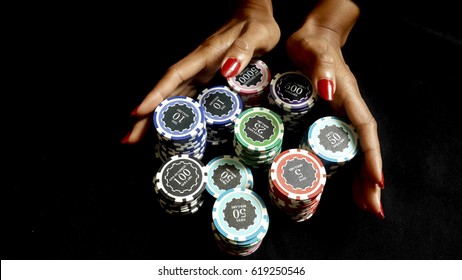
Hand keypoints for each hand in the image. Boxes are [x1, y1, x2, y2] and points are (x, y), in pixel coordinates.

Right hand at [122, 0, 279, 143]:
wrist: (254, 15)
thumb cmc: (256, 25)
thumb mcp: (256, 35)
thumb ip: (243, 50)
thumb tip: (228, 69)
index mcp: (205, 56)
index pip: (174, 77)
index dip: (156, 95)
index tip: (139, 112)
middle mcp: (197, 66)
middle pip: (166, 92)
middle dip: (147, 114)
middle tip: (130, 137)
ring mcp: (200, 73)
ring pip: (172, 97)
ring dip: (155, 117)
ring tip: (138, 137)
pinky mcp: (206, 78)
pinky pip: (185, 98)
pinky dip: (174, 113)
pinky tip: (167, 127)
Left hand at [286, 22, 384, 218]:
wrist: (308, 37)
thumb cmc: (312, 45)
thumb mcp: (314, 52)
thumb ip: (321, 68)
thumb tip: (328, 90)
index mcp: (348, 97)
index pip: (365, 131)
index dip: (371, 157)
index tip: (377, 182)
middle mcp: (348, 110)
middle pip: (364, 149)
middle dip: (369, 179)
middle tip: (373, 208)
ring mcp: (339, 115)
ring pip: (355, 152)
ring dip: (361, 179)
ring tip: (365, 206)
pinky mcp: (328, 118)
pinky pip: (340, 148)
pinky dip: (345, 168)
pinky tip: (344, 185)